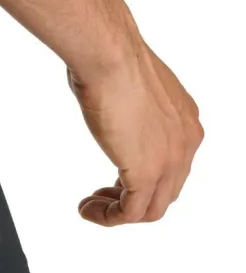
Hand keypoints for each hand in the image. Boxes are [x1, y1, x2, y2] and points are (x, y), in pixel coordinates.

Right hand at [69, 40, 202, 225]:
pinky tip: (88, 209)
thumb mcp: (128, 84)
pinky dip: (108, 217)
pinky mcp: (146, 173)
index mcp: (185, 120)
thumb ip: (127, 102)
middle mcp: (186, 142)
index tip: (115, 177)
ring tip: (93, 206)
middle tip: (103, 194)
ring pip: (153, 208)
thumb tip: (107, 103)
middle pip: (167, 190)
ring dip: (119, 212)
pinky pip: (132, 213)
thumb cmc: (110, 57)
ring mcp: (170, 160)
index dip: (143, 176)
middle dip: (133, 197)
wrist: (109, 56)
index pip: (173, 165)